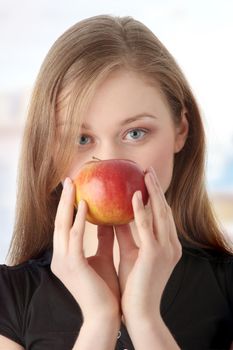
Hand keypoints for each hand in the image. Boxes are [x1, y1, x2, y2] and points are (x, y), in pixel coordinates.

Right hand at [51, 177, 120, 323]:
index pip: (64, 226)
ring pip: (62, 226)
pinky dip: (77, 220)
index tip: (73, 189)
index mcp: (66, 256)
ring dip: (67, 204)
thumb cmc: (104, 288)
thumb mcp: (102, 257)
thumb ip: (103, 238)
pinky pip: (74, 238)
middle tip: (69, 180)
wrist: (105, 315)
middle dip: (63, 200)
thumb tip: (108, 219)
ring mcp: (63, 262)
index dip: (66, 207)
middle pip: (59, 222)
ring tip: (73, 185)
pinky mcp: (72, 266)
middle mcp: (60, 257)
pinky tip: (84, 206)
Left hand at [115, 167, 181, 321]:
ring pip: (160, 214)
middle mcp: (171, 245)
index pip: (163, 215)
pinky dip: (142, 210)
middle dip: (157, 188)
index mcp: (167, 245)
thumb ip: (124, 233)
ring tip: (144, 174)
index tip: (147, 180)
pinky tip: (136, 195)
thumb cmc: (134, 284)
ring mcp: (166, 250)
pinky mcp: (155, 255)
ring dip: (153, 192)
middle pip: (165, 210)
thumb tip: (114, 213)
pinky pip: (147, 228)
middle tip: (147, 170)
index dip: (156, 196)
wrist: (139, 312)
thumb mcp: (129, 252)